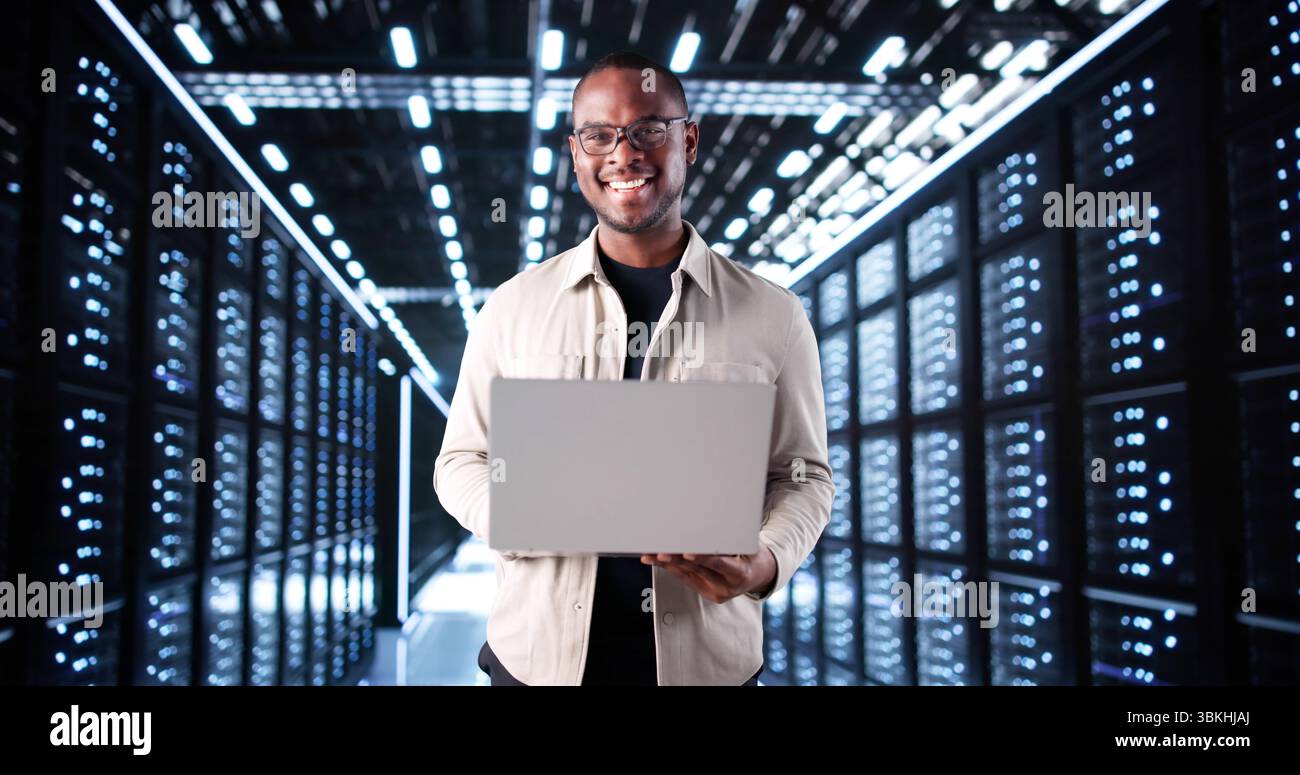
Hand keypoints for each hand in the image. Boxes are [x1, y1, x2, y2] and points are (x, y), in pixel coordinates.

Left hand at [640, 547, 776, 603]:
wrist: (760, 574)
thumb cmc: (753, 553)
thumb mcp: (749, 544)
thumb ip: (729, 539)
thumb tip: (706, 526)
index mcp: (741, 573)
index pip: (720, 564)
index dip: (703, 558)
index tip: (687, 553)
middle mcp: (727, 586)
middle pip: (698, 570)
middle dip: (677, 559)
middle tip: (659, 552)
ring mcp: (715, 592)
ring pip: (687, 575)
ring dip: (667, 564)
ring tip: (650, 555)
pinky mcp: (705, 592)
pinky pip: (685, 578)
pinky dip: (671, 568)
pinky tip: (657, 560)